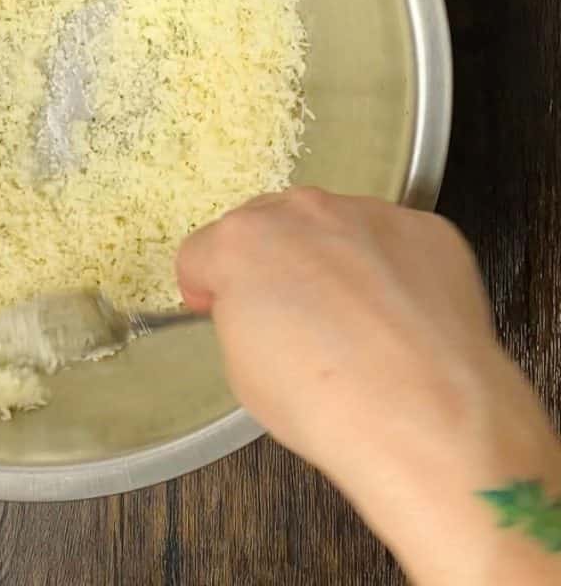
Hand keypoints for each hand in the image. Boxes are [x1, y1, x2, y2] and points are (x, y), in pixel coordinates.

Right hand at [177, 189, 560, 585]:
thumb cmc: (323, 402)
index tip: (221, 308)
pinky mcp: (426, 229)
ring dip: (335, 260)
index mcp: (241, 242)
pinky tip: (402, 320)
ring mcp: (368, 214)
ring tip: (359, 324)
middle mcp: (302, 212)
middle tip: (295, 318)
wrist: (425, 416)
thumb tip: (261, 308)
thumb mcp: (241, 367)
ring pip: (335, 227)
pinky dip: (393, 270)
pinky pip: (394, 242)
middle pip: (270, 225)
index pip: (203, 250)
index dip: (209, 285)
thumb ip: (240, 312)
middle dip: (274, 262)